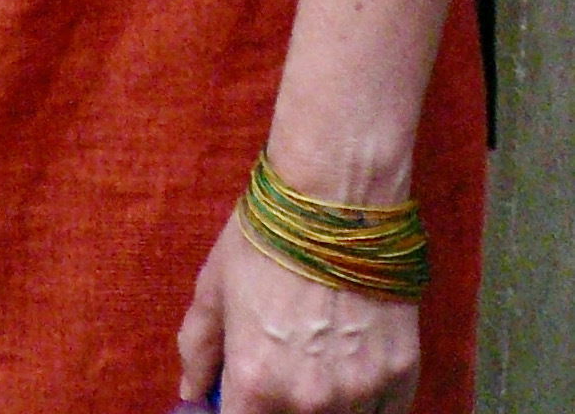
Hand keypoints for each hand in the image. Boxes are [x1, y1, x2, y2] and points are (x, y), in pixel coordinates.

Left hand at [176, 209, 418, 413]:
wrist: (337, 200)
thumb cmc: (267, 236)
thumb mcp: (215, 287)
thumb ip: (198, 348)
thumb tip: (192, 390)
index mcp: (255, 380)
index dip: (234, 413)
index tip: (237, 397)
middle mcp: (308, 401)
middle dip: (276, 407)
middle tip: (275, 374)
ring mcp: (359, 393)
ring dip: (322, 406)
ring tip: (314, 361)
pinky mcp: (400, 377)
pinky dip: (363, 404)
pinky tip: (349, 369)